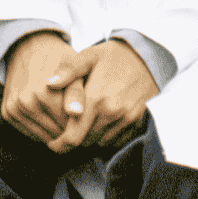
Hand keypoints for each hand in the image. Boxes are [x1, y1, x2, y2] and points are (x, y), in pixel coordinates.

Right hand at [0, 30, 86, 147]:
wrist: (30, 46)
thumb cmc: (59, 58)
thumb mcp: (75, 68)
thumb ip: (77, 92)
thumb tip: (76, 113)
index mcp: (45, 92)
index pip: (69, 125)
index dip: (81, 123)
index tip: (88, 116)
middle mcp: (26, 102)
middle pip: (55, 131)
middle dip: (68, 129)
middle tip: (78, 120)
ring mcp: (14, 108)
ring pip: (41, 135)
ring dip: (54, 132)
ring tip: (65, 119)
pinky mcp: (7, 112)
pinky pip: (28, 133)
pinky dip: (41, 130)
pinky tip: (50, 118)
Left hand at [46, 40, 159, 154]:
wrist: (148, 54)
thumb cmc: (113, 55)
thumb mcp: (89, 55)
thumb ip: (68, 70)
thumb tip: (49, 84)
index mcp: (96, 98)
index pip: (73, 137)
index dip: (60, 144)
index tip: (53, 143)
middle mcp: (112, 111)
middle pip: (85, 141)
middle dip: (74, 138)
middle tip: (68, 129)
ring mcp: (126, 117)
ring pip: (100, 141)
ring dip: (90, 137)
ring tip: (85, 123)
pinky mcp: (136, 120)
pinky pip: (115, 140)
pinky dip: (105, 135)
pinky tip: (102, 121)